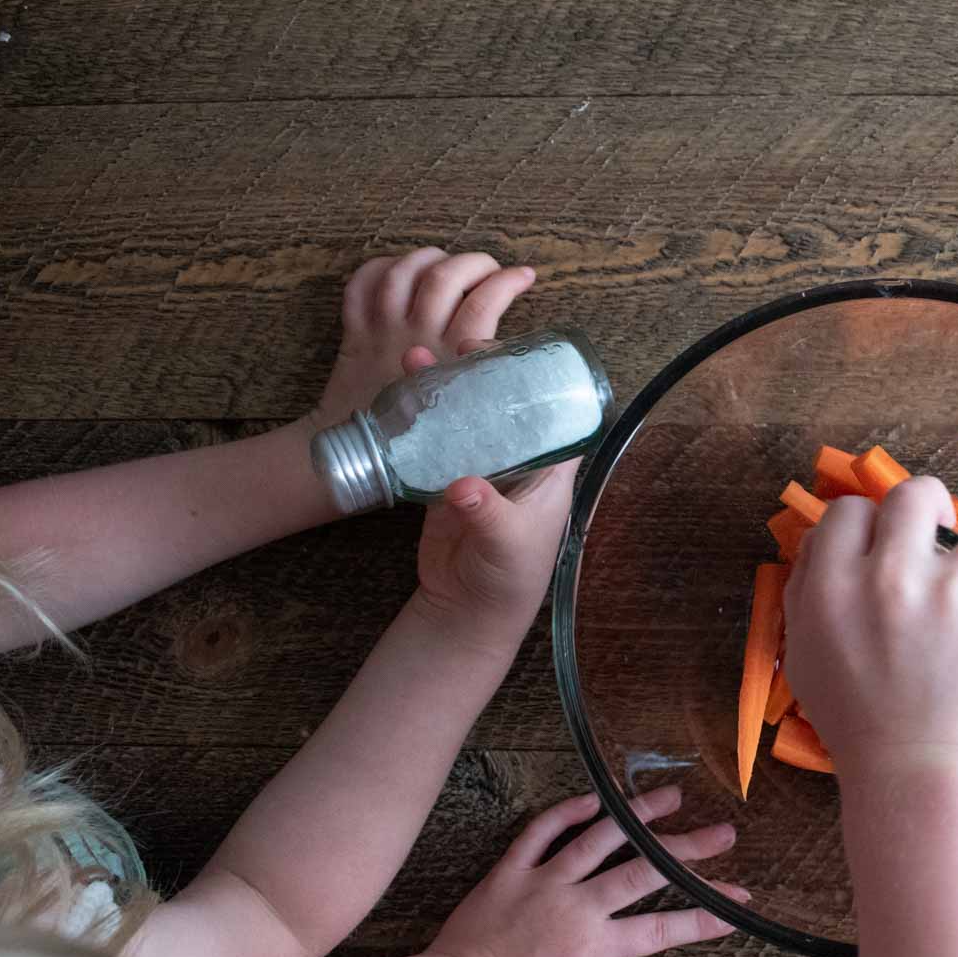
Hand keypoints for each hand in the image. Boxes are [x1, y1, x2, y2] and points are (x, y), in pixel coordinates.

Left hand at [308, 248, 535, 430]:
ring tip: (449, 262)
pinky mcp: (355, 332)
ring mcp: (381, 330)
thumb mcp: (469, 418)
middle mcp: (415, 336)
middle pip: (446, 276)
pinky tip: (401, 269)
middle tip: (492, 268)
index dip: (509, 281)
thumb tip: (518, 359)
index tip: (525, 276)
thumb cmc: (418, 445)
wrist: (360, 457)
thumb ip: (491, 386)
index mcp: (449, 359)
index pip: (484, 302)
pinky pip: (361, 285)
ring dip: (430, 257)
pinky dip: (381, 267)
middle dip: (475, 261)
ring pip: (403, 271)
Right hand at [409, 332, 576, 647]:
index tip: (511, 351)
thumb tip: (463, 488)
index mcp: (550, 470)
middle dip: (484, 372)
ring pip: (468, 416)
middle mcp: (519, 461)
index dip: (540, 380)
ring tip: (419, 356)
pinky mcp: (446, 477)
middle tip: (460, 345)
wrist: (465, 612)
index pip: (555, 413)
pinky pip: (435, 438)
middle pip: (506, 405)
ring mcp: (481, 466)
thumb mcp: (506, 544)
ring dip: (447, 386)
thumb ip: (487, 513)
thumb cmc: (507, 580)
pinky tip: (401, 389)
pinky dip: (420, 415)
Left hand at [422, 788, 742, 956]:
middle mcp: (577, 905)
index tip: (738, 906)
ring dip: (638, 815)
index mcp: (595, 944)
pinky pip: (540, 831)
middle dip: (689, 851)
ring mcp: (544, 881)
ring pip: (598, 839)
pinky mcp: (512, 868)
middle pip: (643, 872)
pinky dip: (566, 812)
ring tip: (672, 796)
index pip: (662, 927)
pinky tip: (595, 799)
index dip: (704, 916)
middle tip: (725, 833)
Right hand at [782, 477, 957, 774]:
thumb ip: (809, 587)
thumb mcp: (803, 650)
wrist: (911, 769)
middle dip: (932, 513)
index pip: (850, 509)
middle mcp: (890, 578)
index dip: (869, 526)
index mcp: (833, 584)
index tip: (883, 550)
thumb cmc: (853, 715)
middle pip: (917, 494)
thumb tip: (827, 536)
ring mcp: (951, 598)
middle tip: (939, 547)